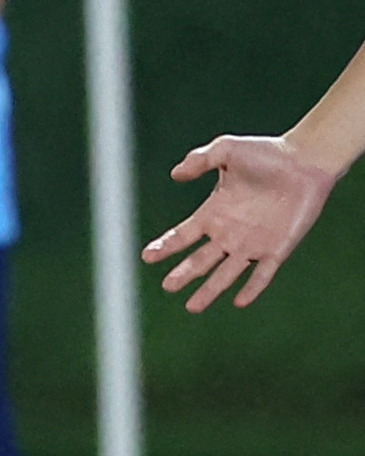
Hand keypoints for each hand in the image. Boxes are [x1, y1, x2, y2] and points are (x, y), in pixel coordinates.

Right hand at [142, 134, 341, 312]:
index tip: (148, 256)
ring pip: (225, 273)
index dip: (166, 246)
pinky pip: (262, 274)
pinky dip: (251, 288)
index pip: (183, 235)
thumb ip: (199, 160)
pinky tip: (239, 301)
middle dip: (184, 274)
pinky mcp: (277, 249)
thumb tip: (175, 174)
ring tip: (193, 306)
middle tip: (168, 287)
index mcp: (213, 213)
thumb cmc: (267, 153)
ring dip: (209, 290)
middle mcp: (229, 233)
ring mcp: (252, 244)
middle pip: (201, 260)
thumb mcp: (226, 149)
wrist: (307, 161)